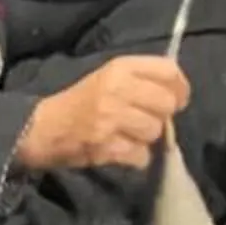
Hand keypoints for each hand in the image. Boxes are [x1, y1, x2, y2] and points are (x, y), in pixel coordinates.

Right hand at [17, 56, 188, 172]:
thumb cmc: (82, 100)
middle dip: (162, 115)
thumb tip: (179, 92)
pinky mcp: (108, 147)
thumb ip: (143, 78)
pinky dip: (135, 157)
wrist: (45, 128)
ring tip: (129, 133)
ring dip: (147, 137)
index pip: (168, 71)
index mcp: (120, 67)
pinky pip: (141, 156)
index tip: (178, 98)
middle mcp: (118, 90)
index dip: (180, 87)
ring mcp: (112, 119)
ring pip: (155, 131)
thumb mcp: (109, 76)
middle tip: (147, 117)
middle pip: (167, 103)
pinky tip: (121, 149)